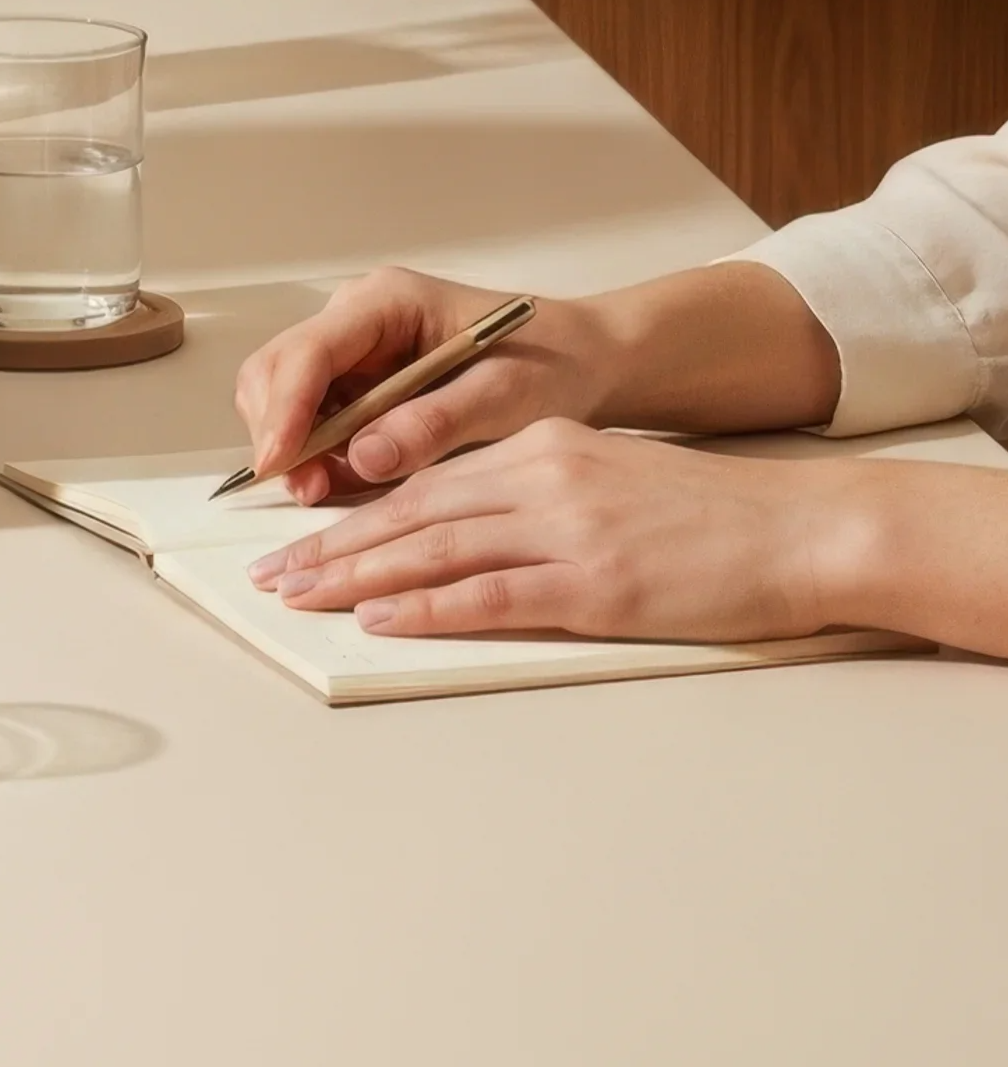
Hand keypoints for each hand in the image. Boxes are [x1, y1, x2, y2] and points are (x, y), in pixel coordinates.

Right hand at [233, 266, 615, 499]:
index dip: (285, 408)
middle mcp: (356, 318)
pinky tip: (338, 480)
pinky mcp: (359, 381)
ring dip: (292, 446)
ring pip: (283, 395)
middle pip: (277, 369)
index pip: (309, 350)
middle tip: (304, 490)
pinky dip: (312, 452)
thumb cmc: (549, 365)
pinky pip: (312, 417)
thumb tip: (362, 457)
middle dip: (279, 431)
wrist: (581, 361)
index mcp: (386, 302)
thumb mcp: (502, 397)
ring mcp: (353, 349)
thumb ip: (432, 423)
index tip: (280, 462)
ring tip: (322, 491)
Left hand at [244, 419, 864, 641]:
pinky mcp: (596, 584)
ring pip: (437, 548)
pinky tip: (382, 616)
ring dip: (358, 574)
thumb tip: (464, 536)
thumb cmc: (710, 517)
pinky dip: (427, 606)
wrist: (796, 529)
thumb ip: (535, 498)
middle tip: (270, 570)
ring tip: (300, 593)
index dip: (355, 511)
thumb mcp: (607, 481)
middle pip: (413, 512)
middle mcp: (543, 478)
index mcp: (543, 449)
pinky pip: (491, 594)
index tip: (302, 536)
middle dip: (334, 543)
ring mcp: (568, 531)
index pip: (425, 480)